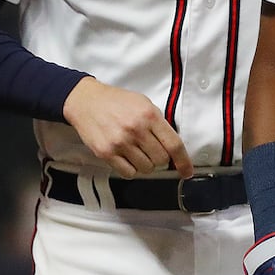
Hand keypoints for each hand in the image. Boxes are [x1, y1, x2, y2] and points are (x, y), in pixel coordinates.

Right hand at [62, 77, 192, 177]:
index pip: (174, 144)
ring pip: (146, 168)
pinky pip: (128, 172)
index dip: (184, 161)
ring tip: (137, 151)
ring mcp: (120, 142)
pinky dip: (131, 169)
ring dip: (146, 164)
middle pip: (161, 159)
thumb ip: (159, 123)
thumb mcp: (144, 104)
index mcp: (149, 115)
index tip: (187, 171)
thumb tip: (173, 145)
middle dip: (160, 158)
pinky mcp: (106, 153)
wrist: (87, 102)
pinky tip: (127, 157)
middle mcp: (136, 130)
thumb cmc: (117, 102)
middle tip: (152, 150)